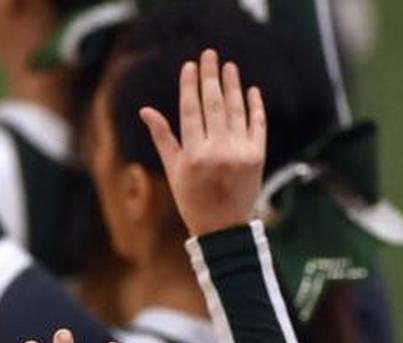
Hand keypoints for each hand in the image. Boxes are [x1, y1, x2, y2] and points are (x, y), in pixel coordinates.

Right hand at [139, 49, 266, 235]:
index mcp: (192, 155)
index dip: (189, 86)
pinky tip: (250, 90)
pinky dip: (254, 106)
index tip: (189, 66)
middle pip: (213, 105)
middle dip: (210, 77)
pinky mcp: (257, 156)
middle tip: (209, 55)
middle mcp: (217, 151)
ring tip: (229, 66)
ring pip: (235, 110)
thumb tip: (145, 110)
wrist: (224, 228)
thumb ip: (163, 137)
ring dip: (232, 85)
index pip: (190, 111)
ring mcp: (239, 153)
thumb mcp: (173, 170)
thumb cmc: (192, 199)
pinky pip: (256, 124)